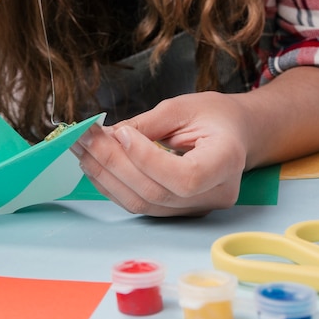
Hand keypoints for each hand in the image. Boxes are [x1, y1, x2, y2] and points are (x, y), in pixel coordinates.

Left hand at [72, 91, 251, 216]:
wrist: (236, 134)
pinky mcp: (176, 211)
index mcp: (226, 162)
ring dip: (104, 175)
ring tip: (82, 148)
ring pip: (142, 203)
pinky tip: (93, 164)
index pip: (185, 177)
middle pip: (155, 192)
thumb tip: (108, 135)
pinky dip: (111, 185)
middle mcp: (214, 194)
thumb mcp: (184, 108)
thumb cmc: (215, 117)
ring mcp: (195, 208)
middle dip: (113, 163)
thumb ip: (147, 124)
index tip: (120, 132)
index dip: (147, 159)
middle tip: (85, 136)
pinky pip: (139, 204)